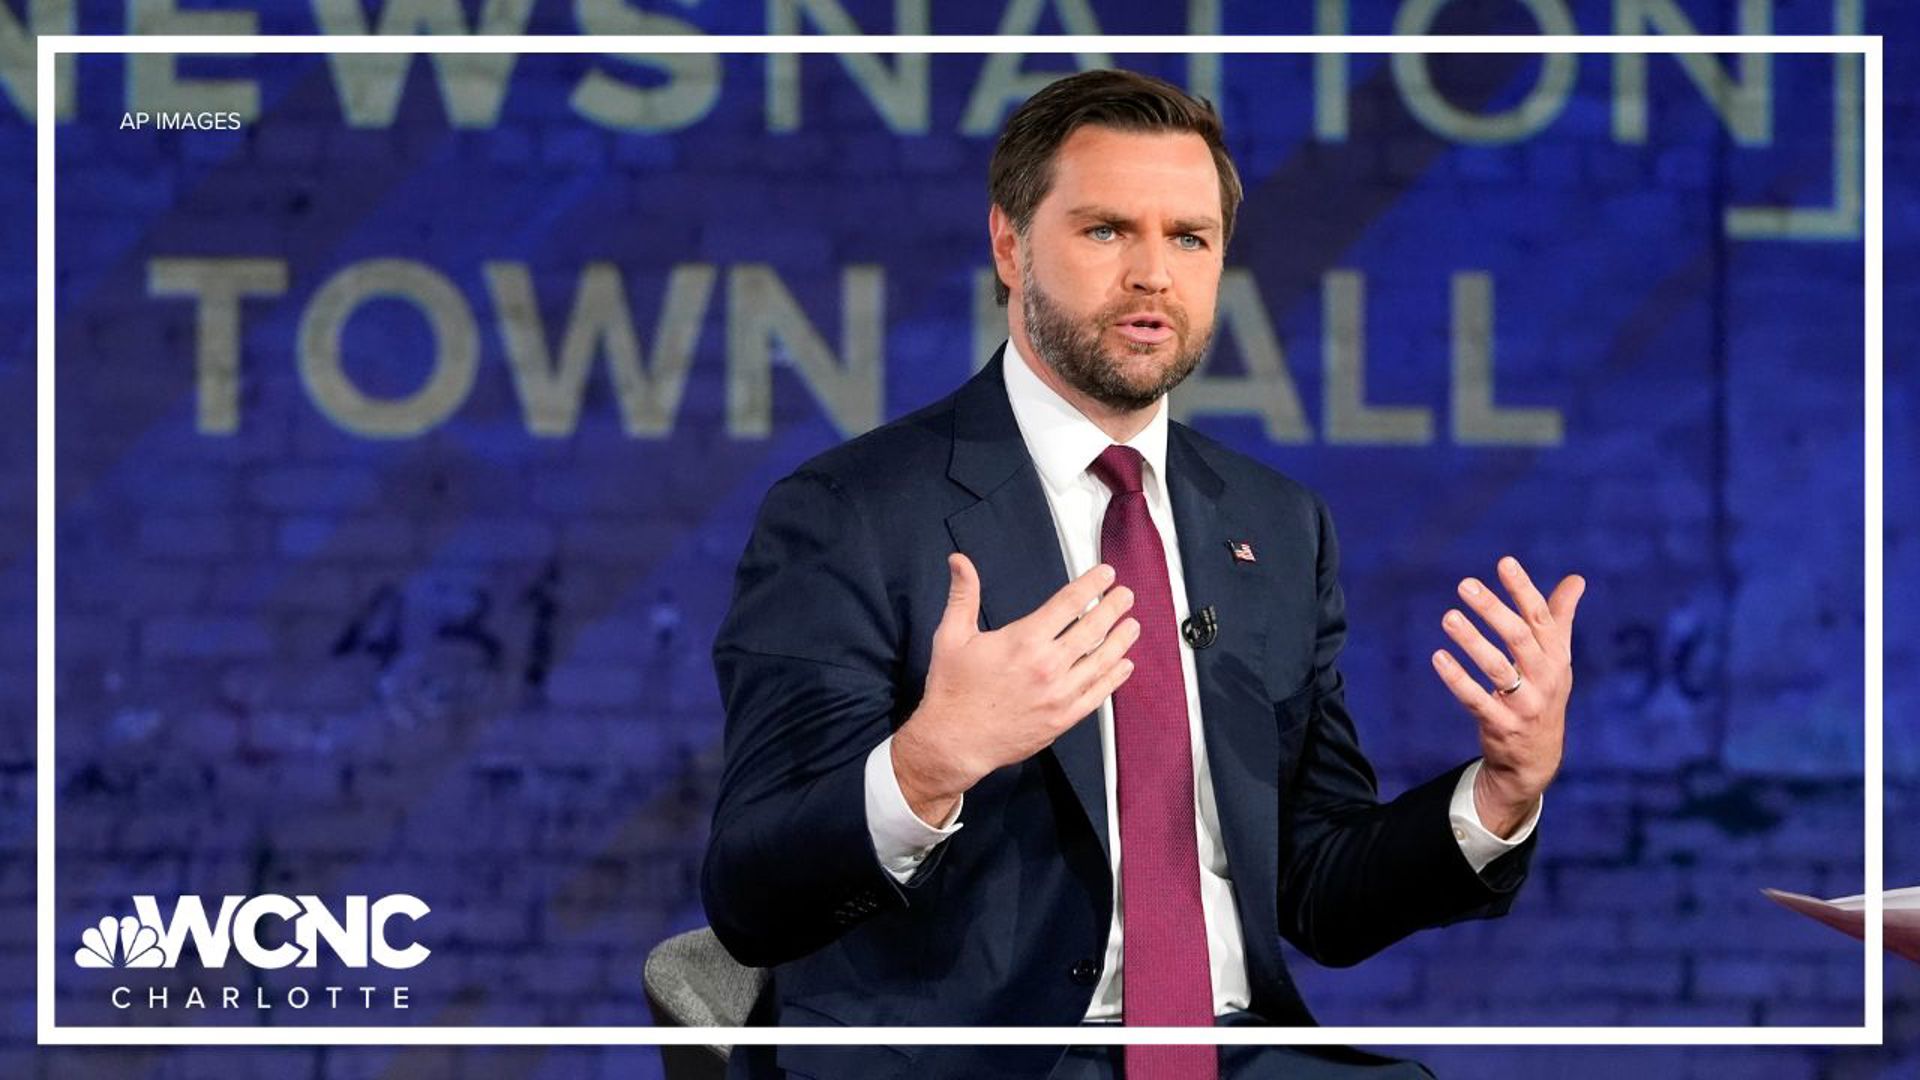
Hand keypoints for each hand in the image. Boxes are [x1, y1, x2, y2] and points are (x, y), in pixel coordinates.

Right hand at [891, 554, 1138, 823]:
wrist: (954, 742)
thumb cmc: (952, 689)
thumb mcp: (951, 635)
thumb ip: (962, 595)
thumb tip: (959, 560)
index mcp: (1024, 640)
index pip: (1068, 604)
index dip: (1091, 585)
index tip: (1106, 574)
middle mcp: (1047, 665)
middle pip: (1092, 629)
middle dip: (1113, 607)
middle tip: (1126, 595)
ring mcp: (1059, 694)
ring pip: (1101, 661)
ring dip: (1121, 640)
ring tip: (1133, 625)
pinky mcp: (1063, 718)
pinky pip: (1097, 694)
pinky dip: (1114, 678)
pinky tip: (1124, 665)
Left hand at [1429, 555, 1585, 837]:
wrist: (1537, 756)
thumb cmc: (1544, 693)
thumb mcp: (1557, 657)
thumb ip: (1560, 617)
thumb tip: (1577, 578)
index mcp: (1556, 656)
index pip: (1540, 617)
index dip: (1523, 589)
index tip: (1504, 562)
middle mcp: (1545, 678)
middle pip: (1519, 638)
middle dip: (1493, 609)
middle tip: (1465, 585)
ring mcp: (1525, 704)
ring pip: (1497, 668)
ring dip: (1472, 641)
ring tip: (1448, 617)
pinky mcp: (1501, 725)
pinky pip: (1476, 700)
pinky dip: (1457, 679)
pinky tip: (1438, 658)